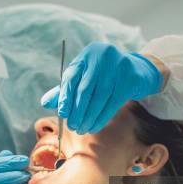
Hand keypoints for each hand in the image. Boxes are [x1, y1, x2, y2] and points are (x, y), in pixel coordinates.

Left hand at [41, 42, 162, 133]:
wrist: (137, 71)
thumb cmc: (104, 77)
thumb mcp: (84, 78)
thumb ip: (66, 89)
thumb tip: (45, 102)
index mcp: (87, 54)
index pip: (71, 76)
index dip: (65, 97)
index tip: (62, 114)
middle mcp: (103, 55)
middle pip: (85, 89)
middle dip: (77, 111)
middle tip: (72, 126)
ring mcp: (119, 65)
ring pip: (99, 98)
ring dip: (89, 117)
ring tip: (82, 129)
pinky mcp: (131, 78)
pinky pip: (113, 102)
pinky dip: (102, 118)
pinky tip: (94, 126)